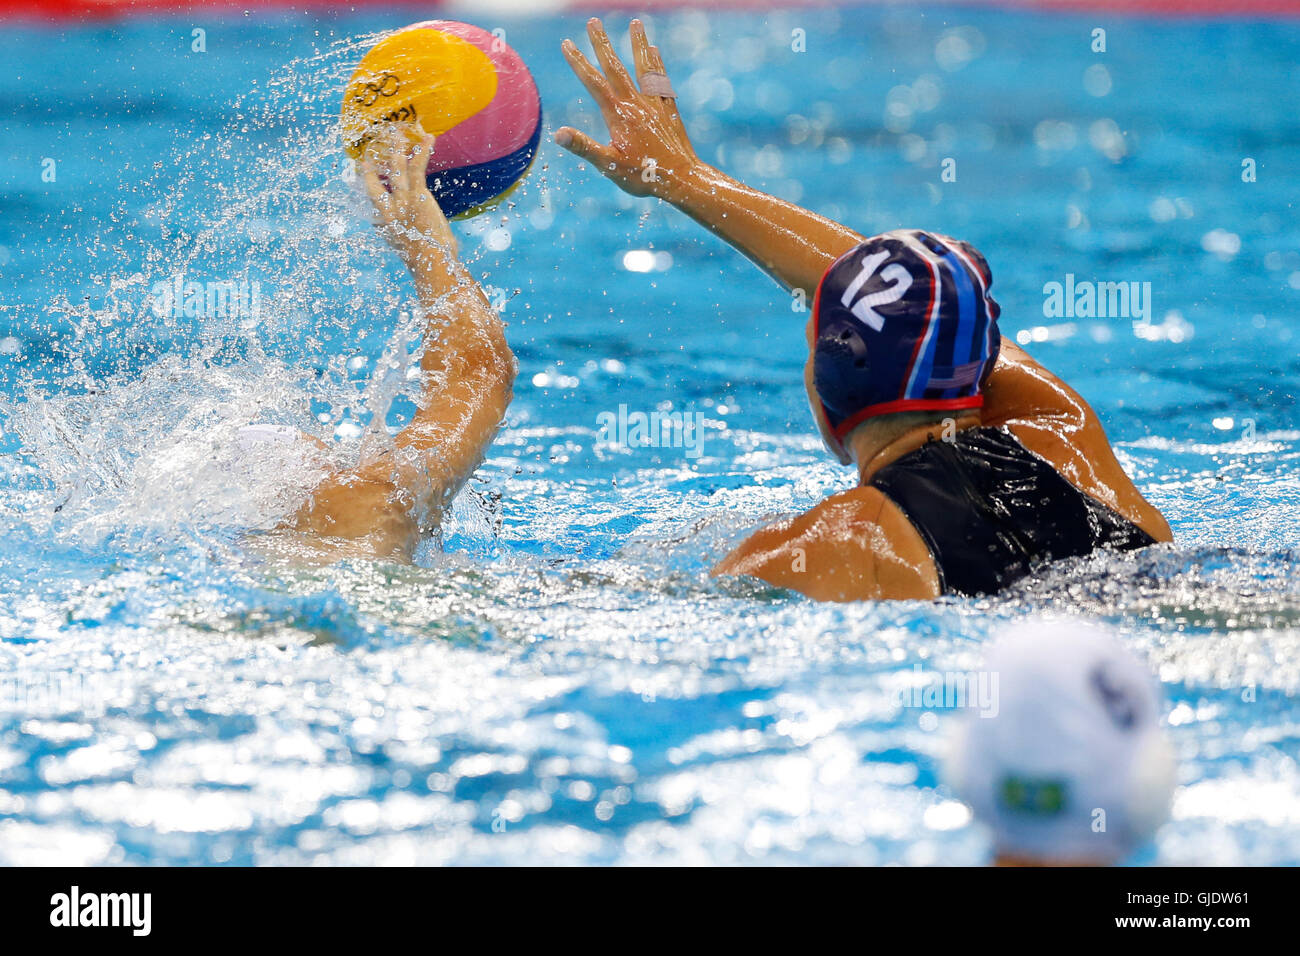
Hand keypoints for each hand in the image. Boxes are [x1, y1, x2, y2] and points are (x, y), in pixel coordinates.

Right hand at [358, 126, 457, 271]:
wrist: (430, 263)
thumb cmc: (426, 263)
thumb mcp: (410, 252)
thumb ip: (406, 242)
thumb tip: (408, 243)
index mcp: (386, 225)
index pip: (375, 204)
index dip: (370, 189)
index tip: (363, 177)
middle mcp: (389, 210)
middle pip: (375, 184)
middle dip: (371, 168)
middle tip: (367, 154)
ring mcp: (402, 200)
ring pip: (395, 168)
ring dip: (396, 149)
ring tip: (397, 132)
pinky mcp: (417, 195)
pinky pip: (417, 168)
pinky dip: (423, 152)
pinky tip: (428, 138)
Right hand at [555, 18, 700, 198]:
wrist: (681, 179)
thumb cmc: (644, 176)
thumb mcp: (609, 165)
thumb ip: (584, 147)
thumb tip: (558, 134)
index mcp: (617, 115)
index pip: (593, 83)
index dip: (579, 62)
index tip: (567, 43)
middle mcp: (635, 104)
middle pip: (615, 67)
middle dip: (602, 44)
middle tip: (593, 21)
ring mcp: (653, 104)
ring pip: (643, 67)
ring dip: (637, 44)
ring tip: (635, 22)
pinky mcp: (668, 110)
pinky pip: (660, 80)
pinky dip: (656, 64)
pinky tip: (654, 50)